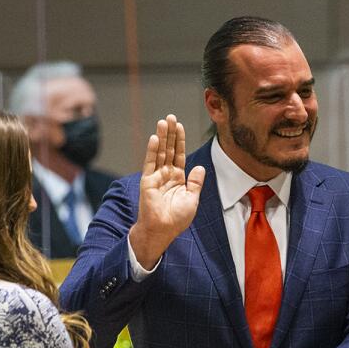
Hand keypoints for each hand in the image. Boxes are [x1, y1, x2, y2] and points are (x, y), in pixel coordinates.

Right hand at [129, 115, 206, 268]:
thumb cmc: (177, 219)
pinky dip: (153, 150)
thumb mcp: (192, 199)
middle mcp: (166, 175)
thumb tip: (200, 167)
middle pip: (168, 149)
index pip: (178, 155)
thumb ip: (195, 182)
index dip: (179, 140)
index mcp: (177, 178)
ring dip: (162, 137)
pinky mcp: (147, 181)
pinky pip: (150, 163)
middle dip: (170, 133)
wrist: (163, 231)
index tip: (180, 126)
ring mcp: (156, 177)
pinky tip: (155, 138)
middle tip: (170, 116)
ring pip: (160, 153)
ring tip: (163, 121)